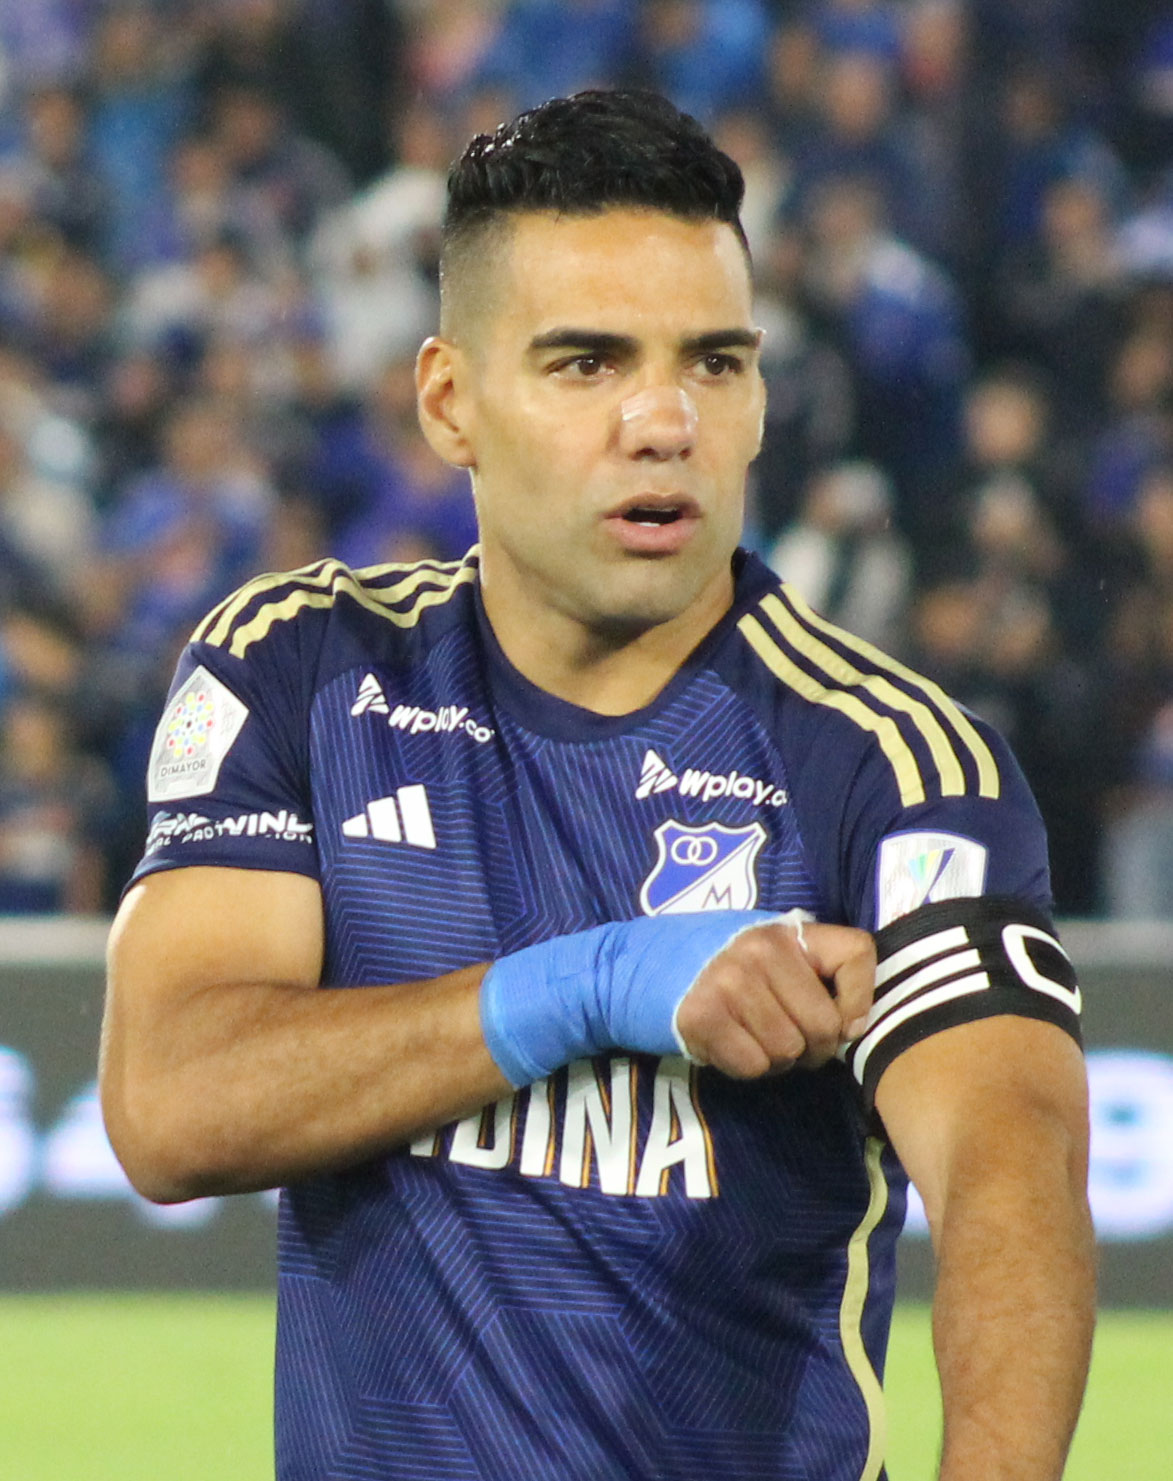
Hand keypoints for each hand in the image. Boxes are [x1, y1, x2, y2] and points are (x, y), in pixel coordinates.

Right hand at [673, 919, 875, 1078]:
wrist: (660, 969)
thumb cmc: (740, 971)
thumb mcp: (785, 958)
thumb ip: (826, 976)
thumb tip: (852, 1029)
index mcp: (788, 931)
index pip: (856, 952)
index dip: (860, 999)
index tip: (843, 1019)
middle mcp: (759, 949)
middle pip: (824, 1025)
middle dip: (813, 1046)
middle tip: (791, 1038)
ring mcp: (728, 981)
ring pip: (788, 1051)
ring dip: (778, 1059)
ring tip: (758, 1038)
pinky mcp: (702, 1015)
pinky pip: (753, 1065)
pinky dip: (749, 1067)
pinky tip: (735, 1044)